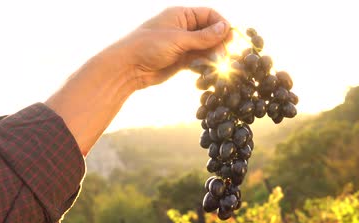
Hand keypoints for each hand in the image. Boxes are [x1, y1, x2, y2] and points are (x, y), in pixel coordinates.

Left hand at [101, 7, 230, 89]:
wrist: (128, 68)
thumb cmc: (148, 47)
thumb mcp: (179, 40)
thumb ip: (203, 36)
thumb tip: (226, 28)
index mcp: (181, 15)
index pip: (209, 15)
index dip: (222, 25)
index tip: (230, 39)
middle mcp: (183, 28)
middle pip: (210, 32)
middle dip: (219, 43)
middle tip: (224, 57)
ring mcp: (182, 45)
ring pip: (206, 48)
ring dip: (213, 56)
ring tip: (218, 66)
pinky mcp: (181, 60)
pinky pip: (199, 60)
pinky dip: (205, 65)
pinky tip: (208, 71)